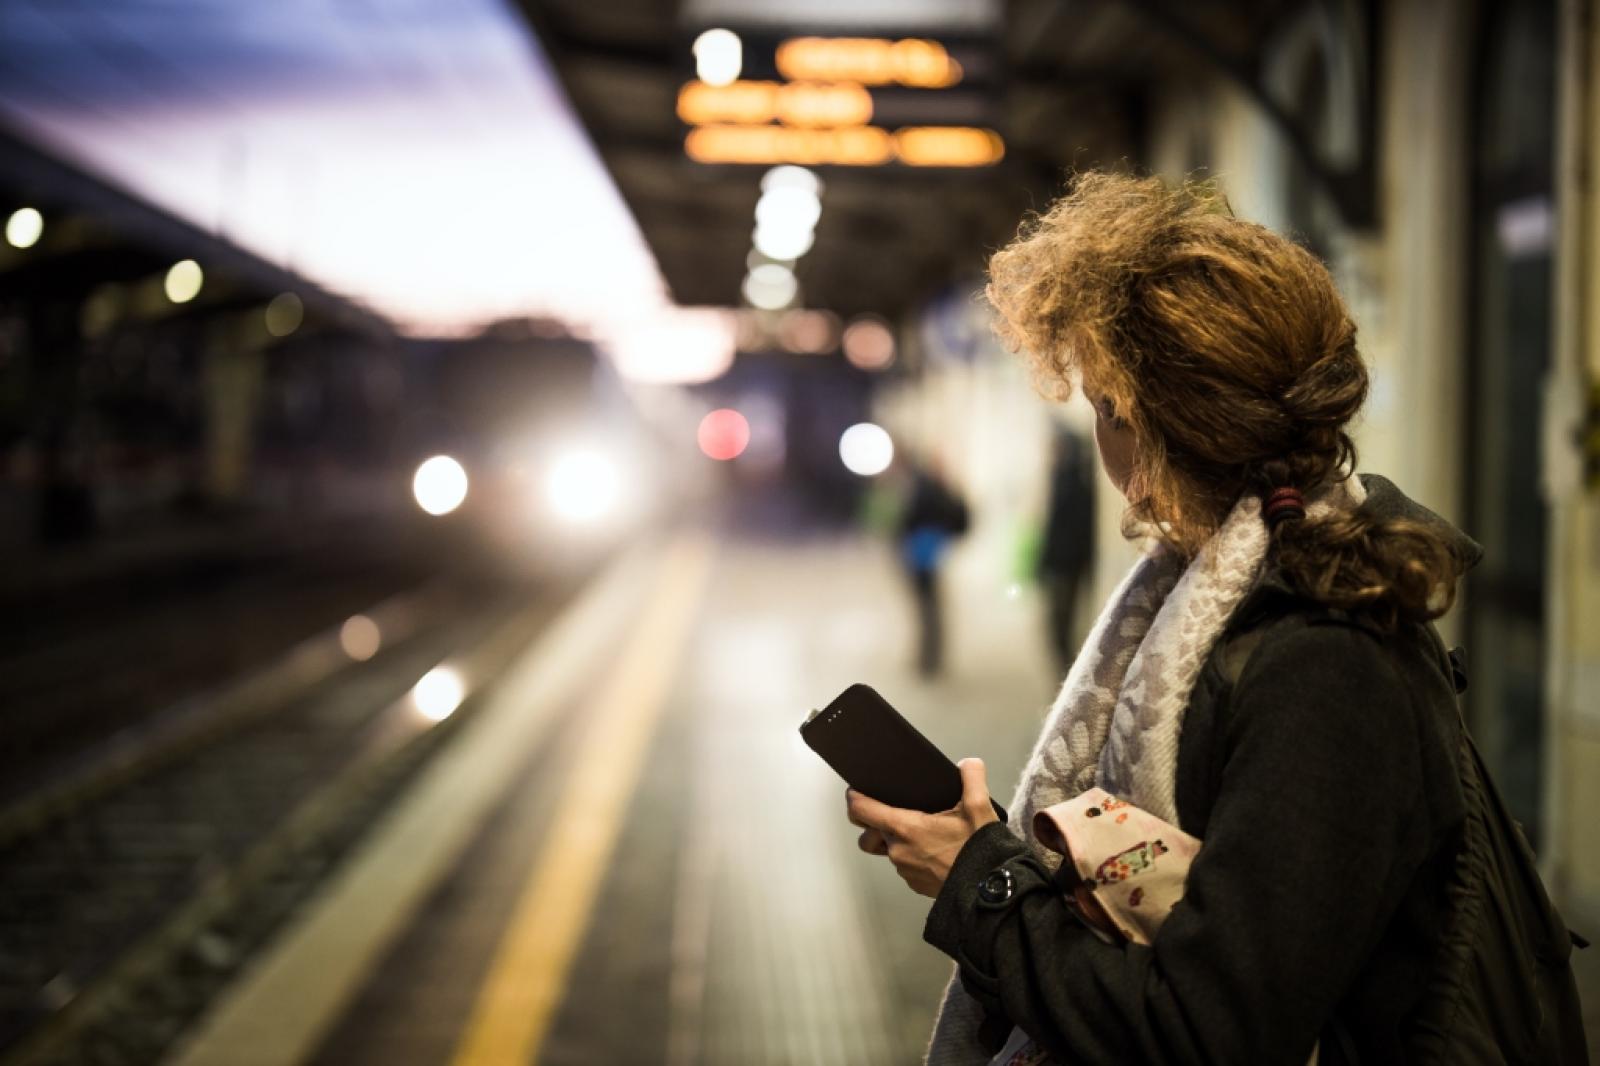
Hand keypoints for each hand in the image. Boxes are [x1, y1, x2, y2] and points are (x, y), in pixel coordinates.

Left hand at [845, 758, 998, 897]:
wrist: (989, 891)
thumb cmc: (979, 851)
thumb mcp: (979, 808)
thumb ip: (972, 778)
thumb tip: (968, 764)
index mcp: (906, 828)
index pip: (861, 810)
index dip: (854, 798)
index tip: (854, 791)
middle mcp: (899, 851)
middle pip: (868, 834)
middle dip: (873, 824)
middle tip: (892, 813)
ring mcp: (905, 870)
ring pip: (887, 851)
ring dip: (896, 841)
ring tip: (919, 832)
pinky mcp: (915, 884)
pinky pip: (904, 866)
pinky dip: (912, 857)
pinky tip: (931, 850)